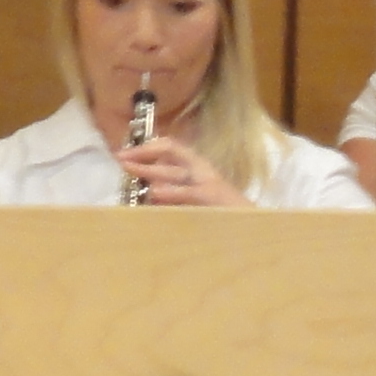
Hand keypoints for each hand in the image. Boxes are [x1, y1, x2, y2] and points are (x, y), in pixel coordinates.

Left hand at [116, 135, 248, 208]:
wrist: (254, 229)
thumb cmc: (222, 216)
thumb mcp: (195, 199)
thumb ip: (173, 194)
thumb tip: (146, 192)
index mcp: (198, 166)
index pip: (170, 147)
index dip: (146, 146)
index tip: (124, 152)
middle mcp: (202, 169)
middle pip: (170, 150)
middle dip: (142, 153)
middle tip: (120, 158)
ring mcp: (209, 182)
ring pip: (176, 170)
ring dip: (150, 168)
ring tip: (130, 168)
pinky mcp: (213, 198)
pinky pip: (189, 192)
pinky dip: (171, 192)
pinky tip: (155, 193)